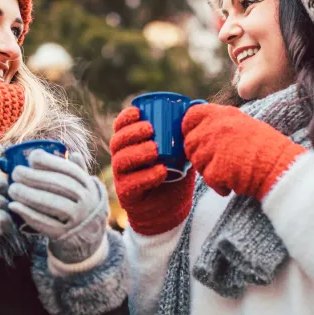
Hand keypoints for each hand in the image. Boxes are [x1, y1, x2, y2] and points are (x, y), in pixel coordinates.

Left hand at [7, 150, 106, 263]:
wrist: (88, 238)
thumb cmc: (79, 205)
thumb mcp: (84, 188)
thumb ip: (77, 171)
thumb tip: (72, 153)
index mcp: (88, 185)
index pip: (69, 170)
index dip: (50, 162)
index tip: (32, 157)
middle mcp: (86, 201)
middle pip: (59, 185)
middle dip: (34, 177)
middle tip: (15, 173)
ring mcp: (77, 219)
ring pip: (52, 204)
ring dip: (29, 195)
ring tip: (12, 189)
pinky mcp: (64, 235)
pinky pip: (44, 224)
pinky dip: (27, 214)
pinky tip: (14, 206)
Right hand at [110, 106, 194, 235]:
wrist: (170, 208)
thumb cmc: (174, 175)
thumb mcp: (179, 152)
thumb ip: (183, 133)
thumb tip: (197, 106)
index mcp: (130, 145)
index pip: (120, 128)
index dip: (125, 118)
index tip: (138, 111)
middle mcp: (121, 159)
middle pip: (117, 142)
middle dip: (131, 133)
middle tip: (150, 129)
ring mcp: (122, 178)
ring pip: (121, 161)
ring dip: (138, 152)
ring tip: (156, 149)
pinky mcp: (127, 195)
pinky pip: (132, 184)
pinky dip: (147, 176)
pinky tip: (161, 171)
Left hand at [182, 103, 305, 199]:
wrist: (280, 166)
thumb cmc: (266, 147)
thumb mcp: (243, 124)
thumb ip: (220, 124)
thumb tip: (200, 130)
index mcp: (222, 114)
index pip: (190, 115)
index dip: (188, 128)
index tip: (193, 136)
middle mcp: (214, 128)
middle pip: (190, 143)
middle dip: (199, 154)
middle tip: (217, 161)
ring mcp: (212, 148)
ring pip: (197, 162)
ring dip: (209, 170)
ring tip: (230, 171)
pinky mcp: (214, 169)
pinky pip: (208, 179)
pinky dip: (219, 185)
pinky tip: (233, 182)